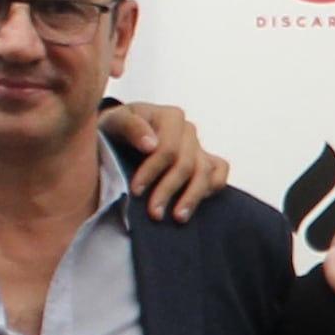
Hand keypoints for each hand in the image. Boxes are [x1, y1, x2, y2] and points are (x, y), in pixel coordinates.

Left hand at [104, 102, 230, 217]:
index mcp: (170, 117)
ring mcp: (199, 146)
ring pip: (205, 173)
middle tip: (154, 213)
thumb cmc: (118, 128)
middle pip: (187, 164)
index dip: (153, 171)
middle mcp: (188, 131)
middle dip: (169, 190)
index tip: (136, 190)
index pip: (168, 148)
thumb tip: (150, 145)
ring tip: (178, 217)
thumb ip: (131, 128)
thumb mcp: (115, 121)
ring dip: (192, 197)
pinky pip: (219, 173)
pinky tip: (195, 203)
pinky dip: (212, 188)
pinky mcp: (206, 160)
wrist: (121, 134)